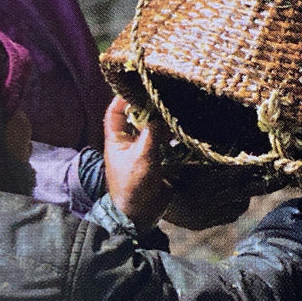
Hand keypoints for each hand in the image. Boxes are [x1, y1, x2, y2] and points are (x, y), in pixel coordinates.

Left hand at [103, 97, 172, 230]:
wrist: (139, 216)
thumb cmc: (132, 186)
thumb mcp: (141, 157)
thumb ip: (153, 134)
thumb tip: (163, 114)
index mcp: (116, 140)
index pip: (115, 112)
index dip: (122, 97)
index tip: (136, 84)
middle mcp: (129, 143)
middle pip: (137, 118)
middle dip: (150, 107)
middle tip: (165, 93)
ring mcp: (144, 152)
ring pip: (154, 130)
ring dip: (165, 122)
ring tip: (179, 108)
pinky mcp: (159, 162)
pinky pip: (167, 145)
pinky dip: (175, 137)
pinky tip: (186, 129)